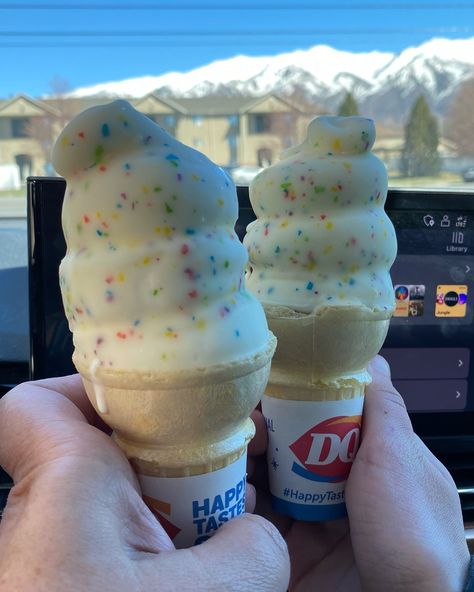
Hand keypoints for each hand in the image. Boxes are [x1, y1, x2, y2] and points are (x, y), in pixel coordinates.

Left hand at [0, 375, 289, 591]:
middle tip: (219, 457)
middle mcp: (46, 515)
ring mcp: (54, 554)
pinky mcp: (67, 581)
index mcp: (66, 488)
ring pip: (109, 494)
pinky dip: (156, 541)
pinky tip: (201, 562)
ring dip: (167, 498)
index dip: (84, 387)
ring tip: (225, 514)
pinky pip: (112, 540)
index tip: (146, 399)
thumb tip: (261, 531)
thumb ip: (252, 550)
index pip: (34, 405)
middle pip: (94, 442)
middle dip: (158, 443)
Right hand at [249, 356, 469, 591]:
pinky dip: (246, 504)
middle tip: (244, 423)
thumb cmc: (412, 533)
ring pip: (272, 482)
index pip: (328, 419)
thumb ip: (382, 408)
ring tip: (233, 455)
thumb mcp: (399, 459)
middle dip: (265, 431)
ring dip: (249, 465)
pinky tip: (238, 493)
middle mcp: (343, 489)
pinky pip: (260, 522)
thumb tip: (373, 358)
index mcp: (372, 463)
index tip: (270, 385)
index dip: (298, 400)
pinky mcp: (292, 554)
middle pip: (294, 449)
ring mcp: (316, 522)